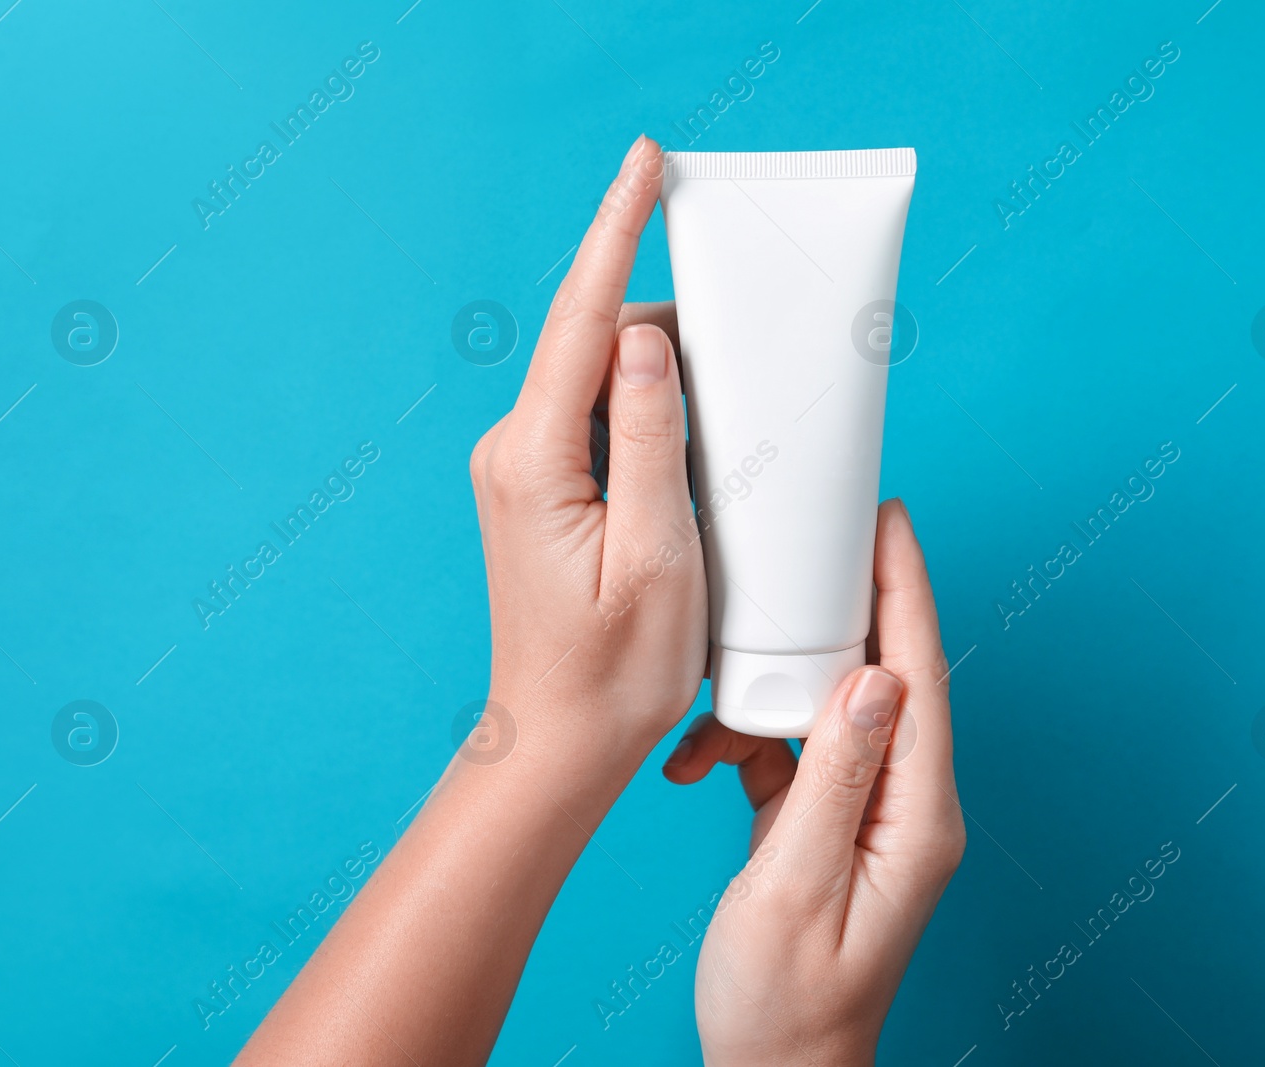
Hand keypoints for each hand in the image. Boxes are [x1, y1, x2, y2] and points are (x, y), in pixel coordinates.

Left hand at [469, 134, 706, 774]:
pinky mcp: (541, 486)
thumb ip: (651, 439)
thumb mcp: (657, 556)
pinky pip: (600, 420)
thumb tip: (649, 338)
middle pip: (599, 342)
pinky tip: (694, 450)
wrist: (559, 743)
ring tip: (728, 429)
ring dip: (668, 380)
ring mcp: (523, 467)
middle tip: (750, 332)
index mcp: (535, 460)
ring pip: (604, 381)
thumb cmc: (616, 671)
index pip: (583, 318)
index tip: (648, 161)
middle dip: (672, 323)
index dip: (619, 231)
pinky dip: (651, 415)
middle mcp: (514, 450)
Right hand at [662, 500, 964, 1066]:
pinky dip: (749, 737)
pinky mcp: (829, 821)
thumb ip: (834, 779)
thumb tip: (875, 678)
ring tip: (729, 650)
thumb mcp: (797, 888)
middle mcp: (905, 804)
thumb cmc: (786, 1001)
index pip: (920, 679)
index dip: (906, 591)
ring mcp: (868, 811)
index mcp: (916, 817)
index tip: (888, 520)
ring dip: (776, 679)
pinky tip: (702, 750)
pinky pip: (798, 749)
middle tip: (814, 535)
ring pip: (834, 706)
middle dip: (848, 603)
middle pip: (885, 676)